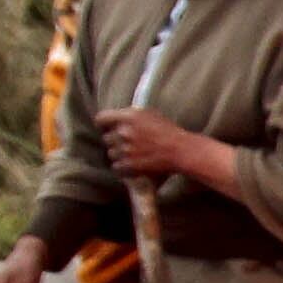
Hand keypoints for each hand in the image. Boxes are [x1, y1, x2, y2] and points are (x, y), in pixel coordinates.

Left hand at [98, 106, 218, 181]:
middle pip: (107, 138)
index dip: (103, 125)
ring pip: (111, 153)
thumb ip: (131, 116)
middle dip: (116, 141)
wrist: (181, 151)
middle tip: (128, 144)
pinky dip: (124, 167)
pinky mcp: (129, 164)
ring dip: (120, 155)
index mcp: (129, 116)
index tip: (106, 129)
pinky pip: (116, 166)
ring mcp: (125, 149)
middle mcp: (124, 131)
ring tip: (134, 155)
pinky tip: (134, 165)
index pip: (102, 118)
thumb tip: (117, 120)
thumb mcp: (151, 115)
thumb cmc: (170, 132)